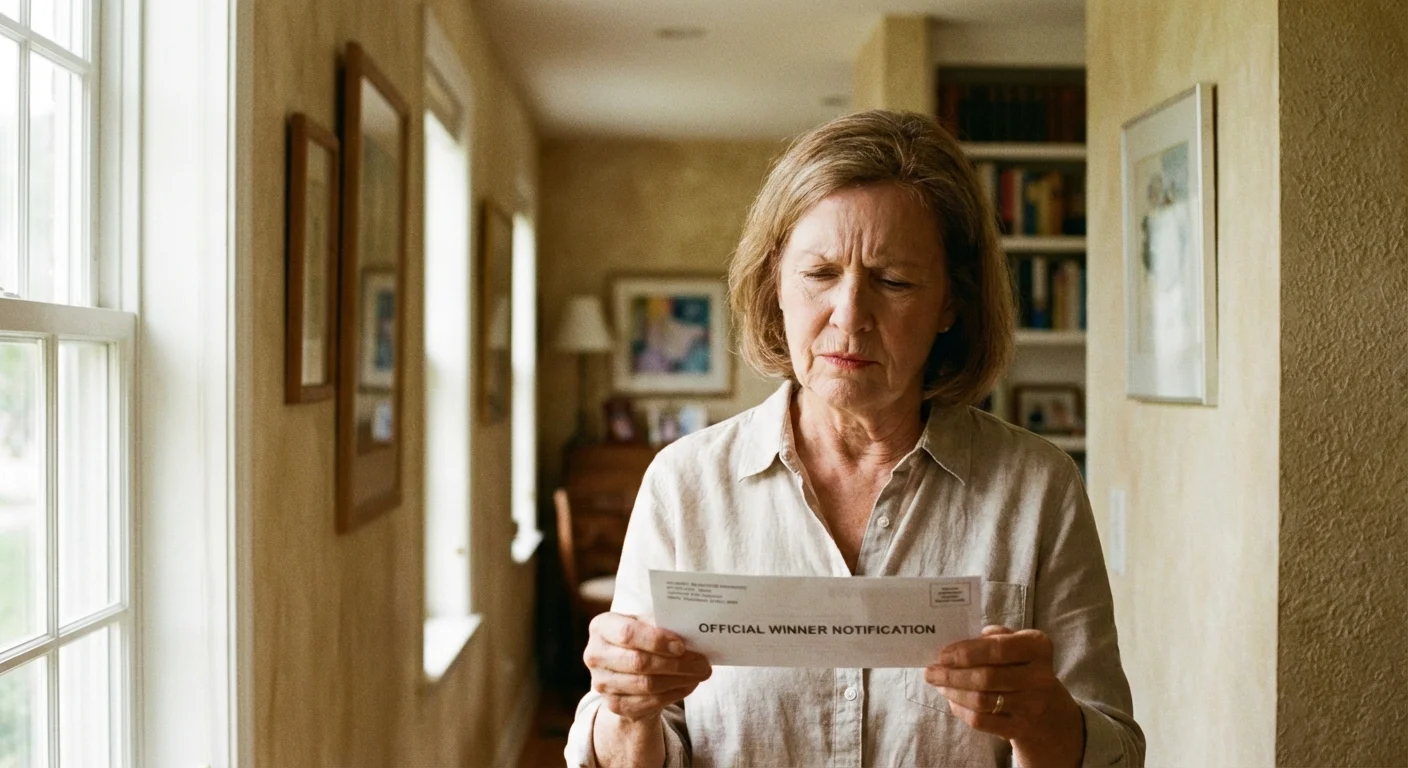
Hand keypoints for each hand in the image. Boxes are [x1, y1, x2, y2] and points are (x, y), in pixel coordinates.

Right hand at [584, 612, 712, 722]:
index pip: (628, 633)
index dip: (656, 640)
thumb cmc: (640, 638)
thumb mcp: (646, 624)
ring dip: (680, 680)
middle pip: (638, 662)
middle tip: (702, 663)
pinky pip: (649, 702)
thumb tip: (691, 632)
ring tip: (700, 673)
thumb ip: (661, 624)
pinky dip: (674, 694)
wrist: (626, 670)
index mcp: (601, 627)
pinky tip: (688, 684)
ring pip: (646, 685)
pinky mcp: (614, 705)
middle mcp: (595, 655)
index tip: (682, 645)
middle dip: (676, 664)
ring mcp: (602, 683)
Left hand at [925, 626, 1083, 767]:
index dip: (966, 652)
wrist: (1045, 705)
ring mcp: (1032, 706)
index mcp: (1039, 647)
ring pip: (981, 701)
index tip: (942, 654)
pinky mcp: (1020, 727)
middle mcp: (1040, 678)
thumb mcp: (1015, 643)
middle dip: (952, 675)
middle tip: (931, 672)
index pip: (998, 648)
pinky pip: (981, 721)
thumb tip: (957, 641)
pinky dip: (961, 710)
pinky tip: (951, 700)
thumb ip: (992, 637)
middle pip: (986, 677)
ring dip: (953, 692)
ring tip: (938, 684)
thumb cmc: (1020, 665)